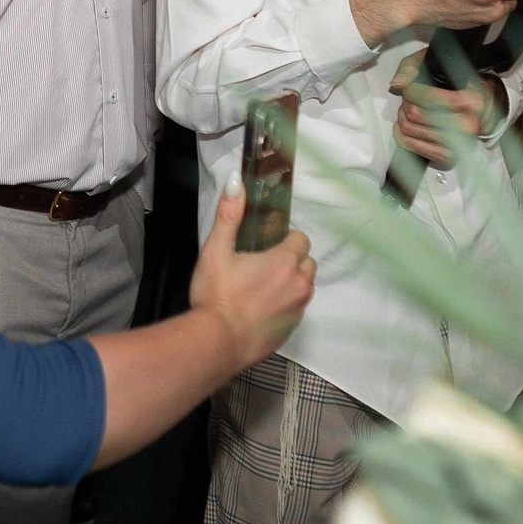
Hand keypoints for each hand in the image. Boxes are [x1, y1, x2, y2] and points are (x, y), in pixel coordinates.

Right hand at [193, 179, 314, 366]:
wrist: (217, 343)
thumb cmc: (216, 295)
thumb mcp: (215, 250)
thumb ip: (229, 214)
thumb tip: (236, 180)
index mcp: (284, 261)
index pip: (301, 239)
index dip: (285, 238)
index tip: (264, 245)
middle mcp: (299, 284)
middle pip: (306, 262)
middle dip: (290, 260)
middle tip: (260, 265)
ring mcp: (298, 309)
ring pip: (304, 286)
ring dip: (290, 281)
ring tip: (260, 287)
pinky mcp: (292, 330)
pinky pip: (296, 308)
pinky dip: (285, 304)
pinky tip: (260, 308)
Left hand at [394, 77, 497, 168]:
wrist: (485, 109)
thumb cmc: (462, 85)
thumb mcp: (440, 64)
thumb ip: (413, 67)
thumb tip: (397, 83)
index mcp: (469, 101)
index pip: (424, 96)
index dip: (410, 89)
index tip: (411, 85)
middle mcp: (465, 125)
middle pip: (414, 112)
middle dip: (406, 102)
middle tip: (410, 96)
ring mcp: (457, 143)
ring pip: (409, 128)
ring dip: (402, 116)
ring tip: (409, 108)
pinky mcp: (447, 155)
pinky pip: (411, 145)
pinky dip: (401, 134)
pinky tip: (404, 124)